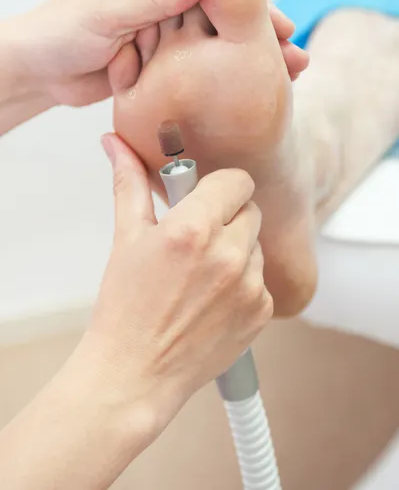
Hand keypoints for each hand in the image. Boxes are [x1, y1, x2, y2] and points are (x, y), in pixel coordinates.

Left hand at [7, 0, 210, 106]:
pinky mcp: (155, 59)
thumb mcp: (111, 10)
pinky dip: (146, 76)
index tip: (163, 20)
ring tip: (121, 55)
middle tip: (132, 40)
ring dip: (153, 60)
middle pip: (196, 19)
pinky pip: (171, 72)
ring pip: (185, 49)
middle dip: (165, 38)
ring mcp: (158, 31)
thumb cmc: (64, 29)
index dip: (194, 2)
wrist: (42, 72)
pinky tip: (122, 73)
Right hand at [84, 134, 271, 430]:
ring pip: (256, 244)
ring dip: (235, 249)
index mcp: (193, 229)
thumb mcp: (126, 238)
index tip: (205, 197)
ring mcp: (249, 286)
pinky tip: (212, 298)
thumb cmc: (125, 308)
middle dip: (226, 216)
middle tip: (196, 237)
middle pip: (250, 209)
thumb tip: (116, 144)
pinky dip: (243, 282)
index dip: (219, 186)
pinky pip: (261, 279)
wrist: (135, 373)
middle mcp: (228, 255)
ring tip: (200, 274)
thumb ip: (129, 184)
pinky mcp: (261, 312)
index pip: (237, 180)